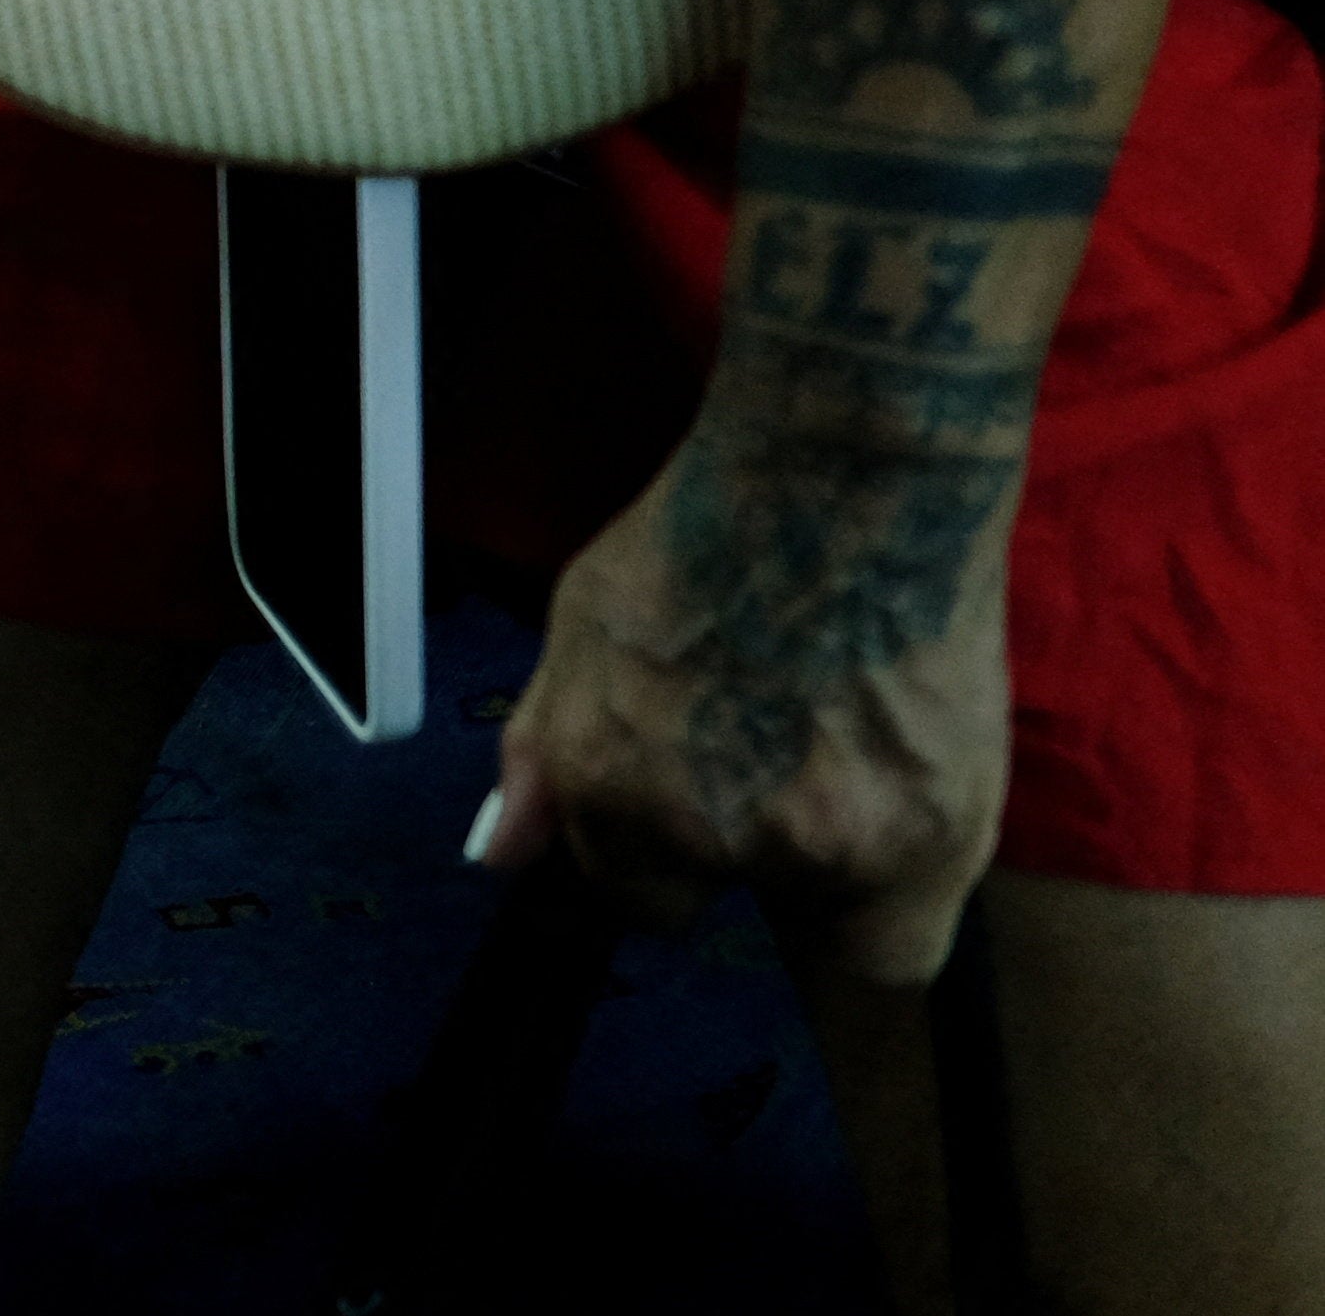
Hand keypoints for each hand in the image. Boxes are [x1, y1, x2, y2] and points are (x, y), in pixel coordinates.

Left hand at [478, 414, 1014, 984]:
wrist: (847, 483)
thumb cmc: (709, 535)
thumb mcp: (582, 624)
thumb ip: (540, 751)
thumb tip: (499, 856)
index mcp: (604, 780)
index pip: (628, 897)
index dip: (664, 857)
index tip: (697, 810)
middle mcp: (698, 830)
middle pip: (717, 901)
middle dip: (739, 858)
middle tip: (777, 761)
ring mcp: (816, 845)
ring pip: (816, 923)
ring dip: (830, 861)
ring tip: (845, 744)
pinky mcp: (927, 841)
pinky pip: (902, 944)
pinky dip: (904, 895)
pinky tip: (908, 810)